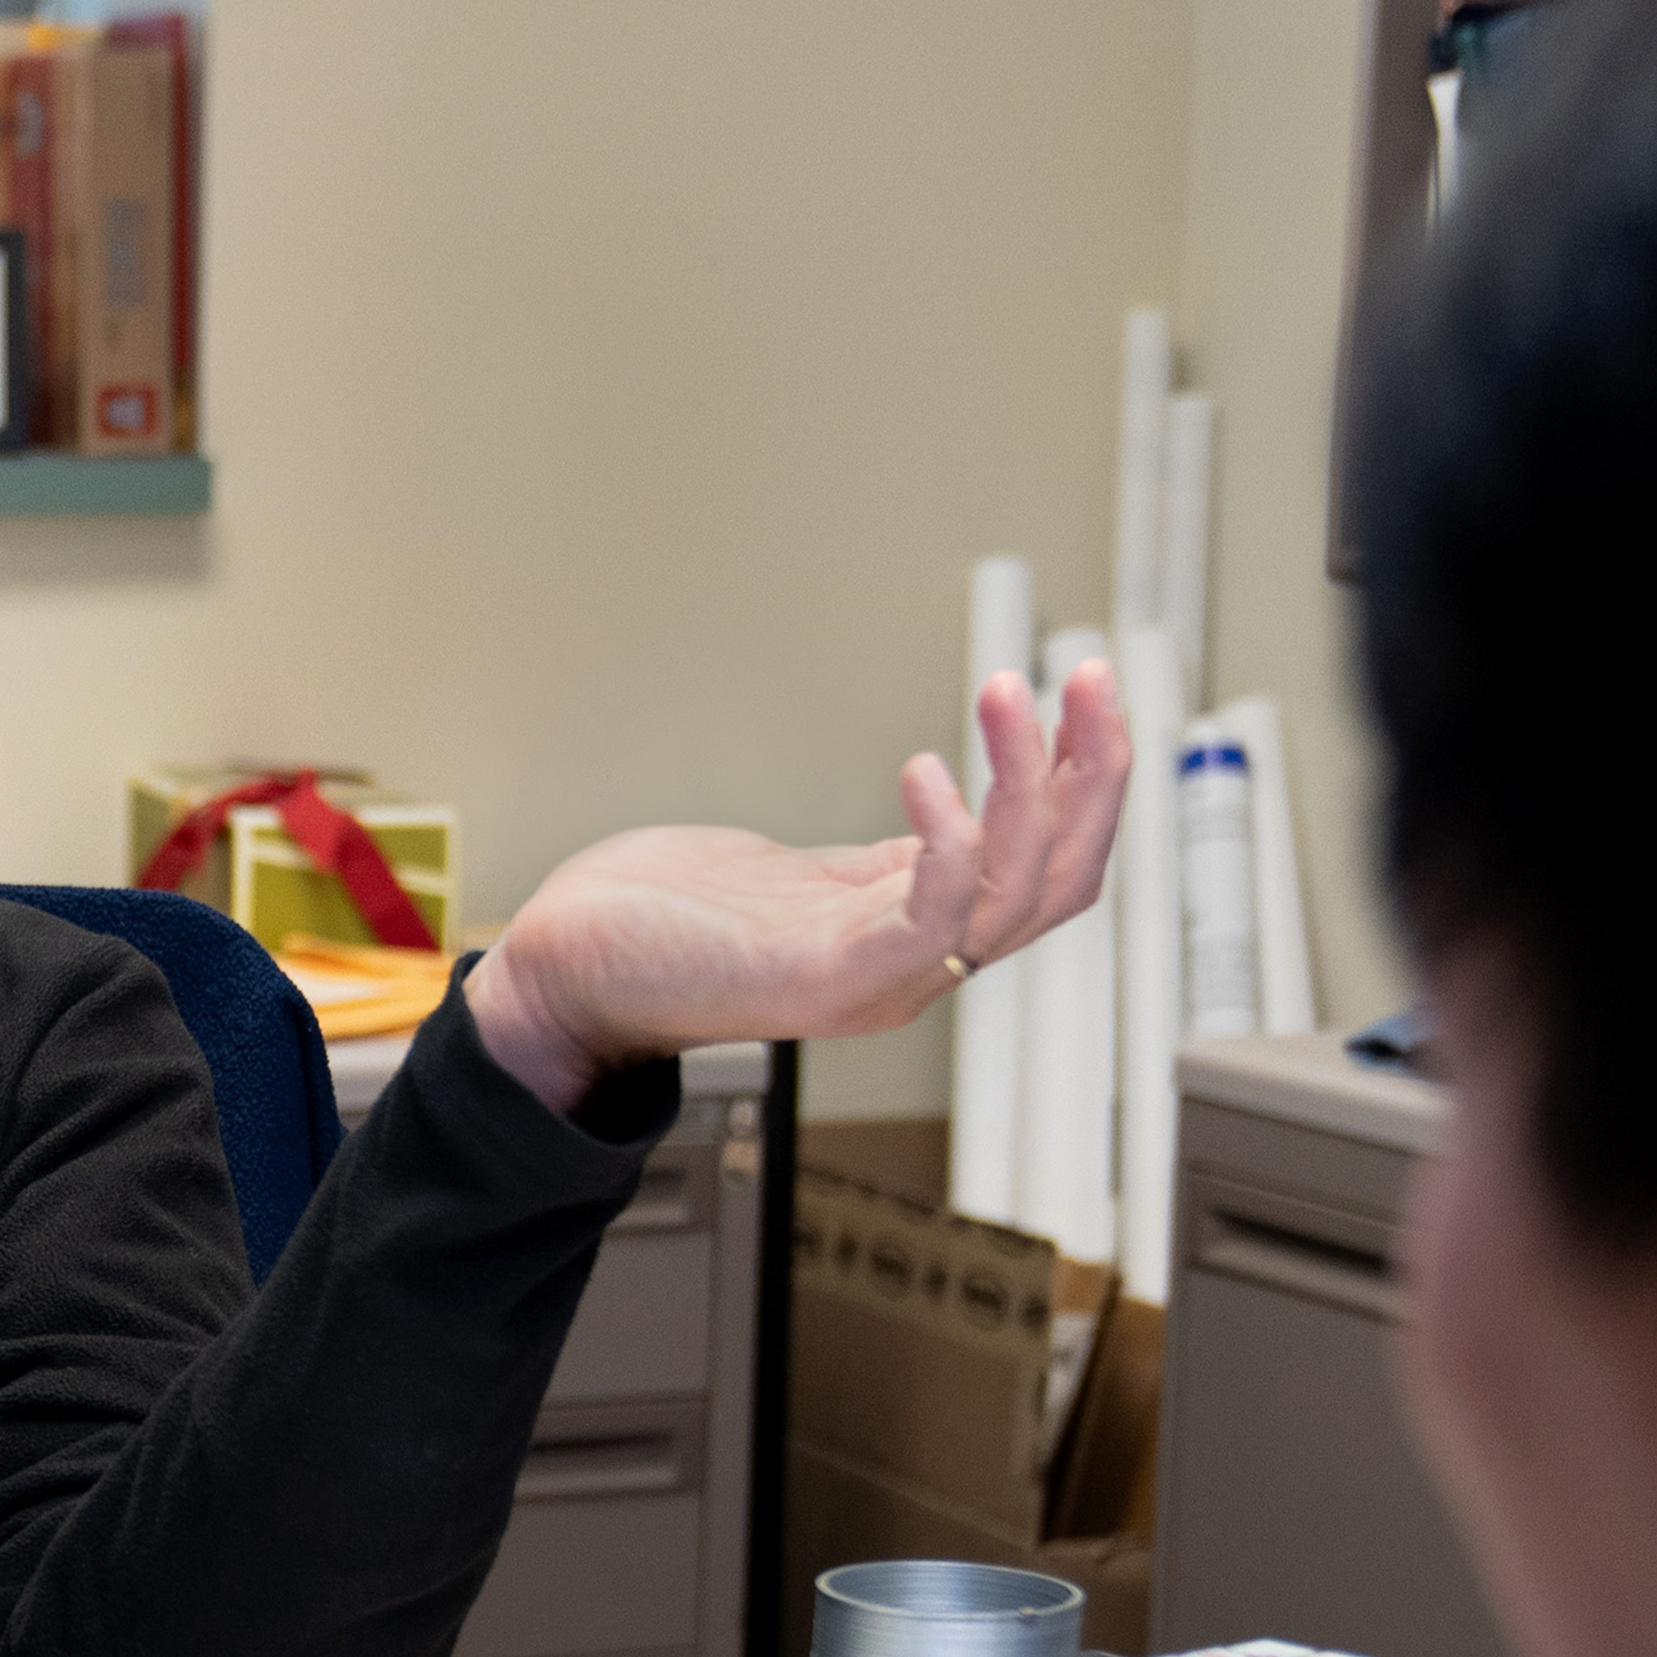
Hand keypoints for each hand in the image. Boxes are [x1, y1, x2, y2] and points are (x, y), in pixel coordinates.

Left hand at [472, 661, 1130, 1113]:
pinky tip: (925, 771)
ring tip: (1009, 692)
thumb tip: (935, 800)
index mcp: (912, 937)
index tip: (1089, 696)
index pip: (1050, 870)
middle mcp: (913, 968)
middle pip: (1062, 881)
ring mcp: (876, 981)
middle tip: (1093, 675)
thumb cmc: (660, 922)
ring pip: (1016, 895)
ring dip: (1030, 787)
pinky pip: (933, 921)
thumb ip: (878, 860)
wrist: (561, 974)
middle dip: (1094, 775)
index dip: (1088, 786)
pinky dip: (950, 842)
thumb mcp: (801, 882)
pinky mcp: (825, 981)